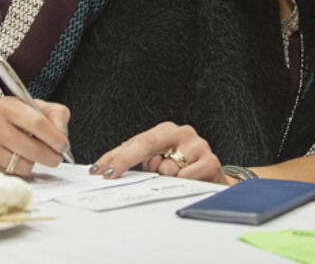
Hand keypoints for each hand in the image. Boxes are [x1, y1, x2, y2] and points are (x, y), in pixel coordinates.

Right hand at [0, 97, 70, 177]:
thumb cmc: (4, 118)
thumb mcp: (28, 106)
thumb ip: (53, 114)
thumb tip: (63, 136)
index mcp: (7, 107)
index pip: (38, 123)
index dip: (55, 137)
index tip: (64, 146)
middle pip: (33, 149)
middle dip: (50, 157)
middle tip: (56, 158)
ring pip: (23, 166)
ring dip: (32, 164)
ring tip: (27, 154)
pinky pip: (11, 175)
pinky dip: (16, 170)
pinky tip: (11, 159)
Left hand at [92, 122, 226, 183]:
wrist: (216, 180)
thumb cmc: (185, 170)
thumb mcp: (162, 162)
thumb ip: (143, 161)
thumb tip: (113, 169)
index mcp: (166, 131)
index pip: (136, 141)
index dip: (116, 155)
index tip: (99, 168)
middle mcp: (181, 133)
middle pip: (147, 144)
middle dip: (124, 160)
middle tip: (109, 174)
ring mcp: (197, 145)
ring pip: (166, 168)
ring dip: (164, 178)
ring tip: (176, 179)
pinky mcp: (210, 161)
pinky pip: (184, 177)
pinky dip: (182, 183)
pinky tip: (189, 181)